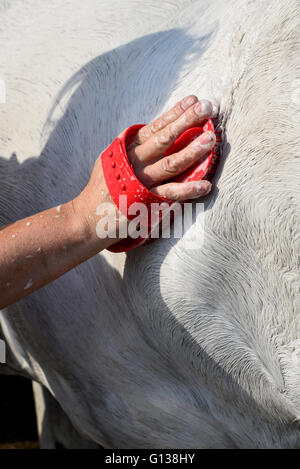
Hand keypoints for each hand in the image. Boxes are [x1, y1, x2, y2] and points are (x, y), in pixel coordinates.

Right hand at [75, 95, 215, 245]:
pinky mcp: (144, 203)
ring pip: (170, 164)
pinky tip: (206, 185)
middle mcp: (134, 162)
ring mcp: (140, 182)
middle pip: (164, 139)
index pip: (154, 127)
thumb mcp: (112, 159)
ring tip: (211, 140)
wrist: (87, 218)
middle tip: (207, 107)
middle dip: (186, 121)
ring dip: (191, 151)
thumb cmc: (104, 187)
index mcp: (127, 149)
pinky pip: (170, 194)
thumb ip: (132, 146)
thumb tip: (157, 130)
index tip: (193, 100)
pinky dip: (188, 189)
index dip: (174, 113)